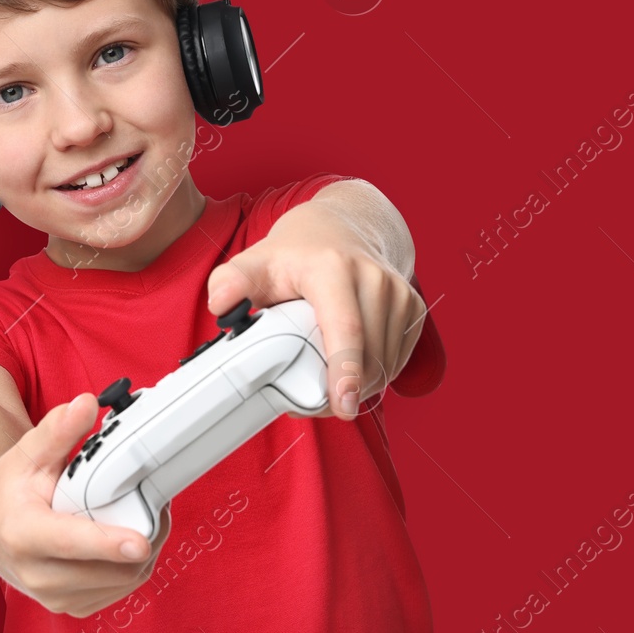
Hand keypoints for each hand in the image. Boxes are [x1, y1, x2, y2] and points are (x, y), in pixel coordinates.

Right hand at [0, 393, 173, 617]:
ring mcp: (51, 595)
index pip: (70, 543)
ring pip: (119, 584)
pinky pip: (115, 593)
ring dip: (143, 556)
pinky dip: (131, 570)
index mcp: (22, 533)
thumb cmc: (10, 483)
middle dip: (142, 538)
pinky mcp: (66, 606)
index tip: (140, 543)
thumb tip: (85, 405)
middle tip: (158, 507)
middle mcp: (34, 573)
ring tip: (146, 520)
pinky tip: (130, 542)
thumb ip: (59, 430)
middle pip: (107, 569)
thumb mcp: (29, 452)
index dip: (107, 543)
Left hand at [207, 202, 426, 420]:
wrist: (342, 227)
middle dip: (341, 393)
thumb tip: (220, 303)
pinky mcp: (413, 307)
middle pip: (367, 357)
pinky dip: (375, 375)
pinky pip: (397, 360)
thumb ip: (231, 281)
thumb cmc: (296, 253)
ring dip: (359, 388)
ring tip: (326, 383)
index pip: (345, 328)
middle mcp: (373, 278)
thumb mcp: (256, 260)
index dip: (344, 370)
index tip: (341, 406)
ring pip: (385, 365)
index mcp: (333, 269)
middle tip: (310, 405)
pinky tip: (351, 367)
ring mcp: (399, 292)